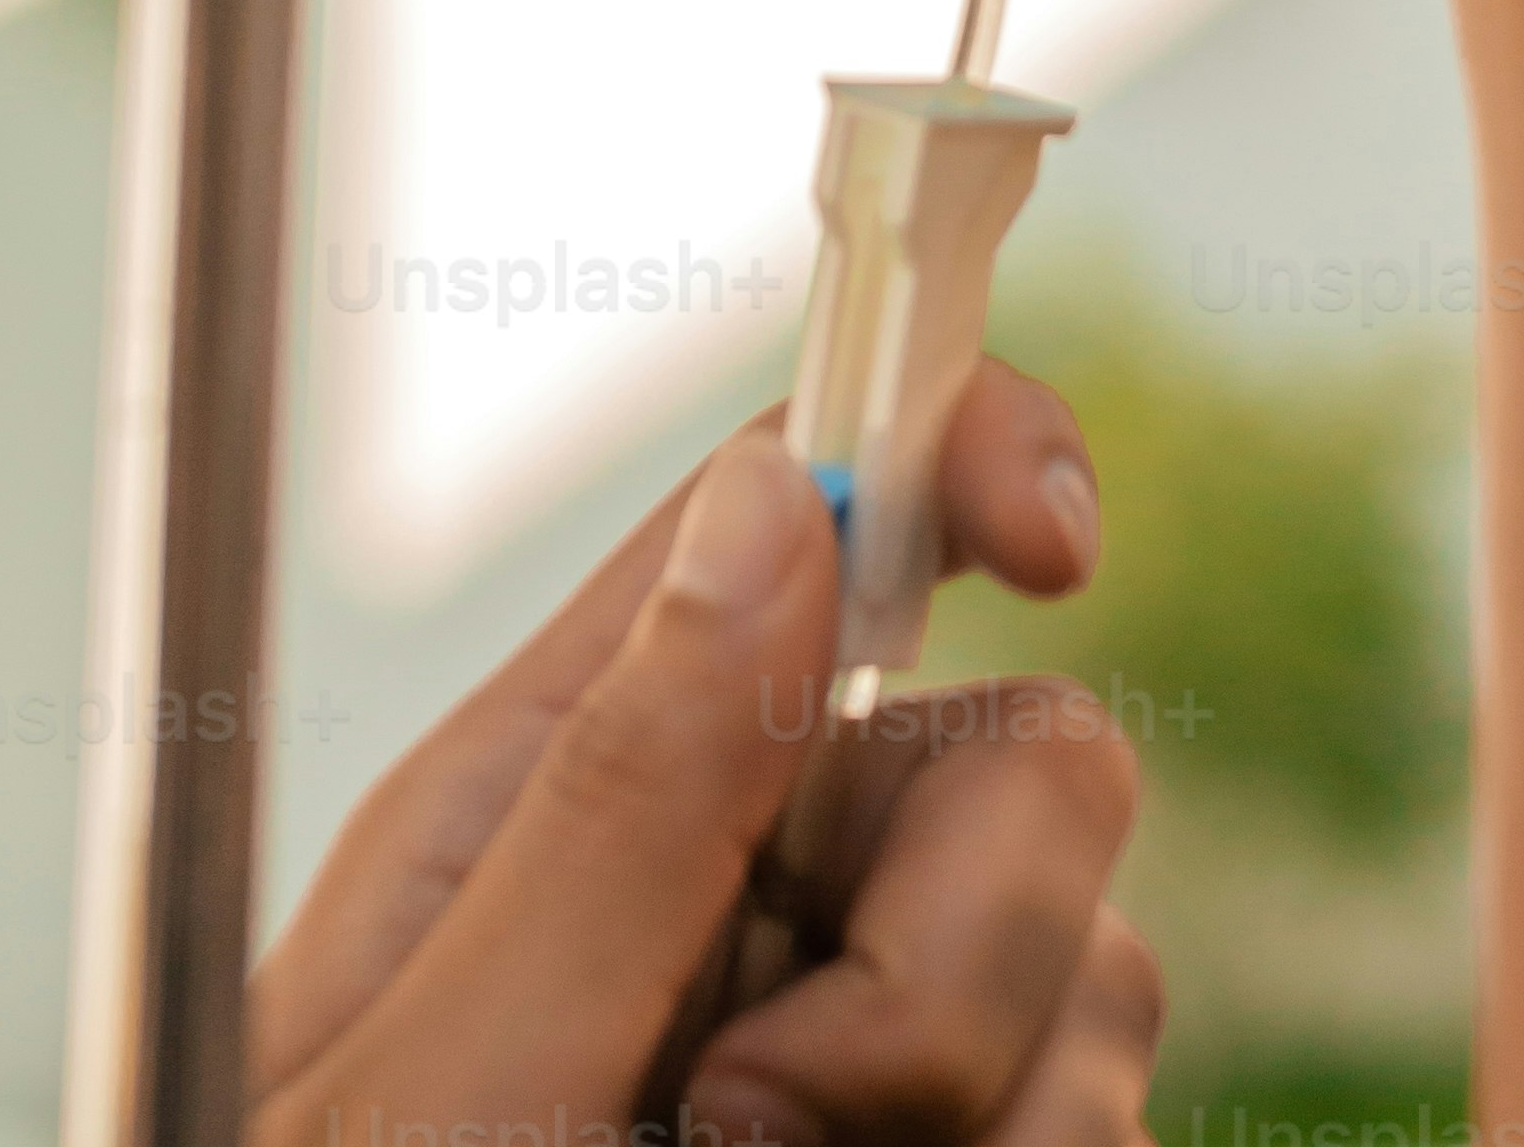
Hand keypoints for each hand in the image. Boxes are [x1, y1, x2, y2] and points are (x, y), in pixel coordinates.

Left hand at [247, 361, 1155, 1146]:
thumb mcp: (429, 1095)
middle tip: (746, 1136)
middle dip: (952, 960)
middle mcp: (733, 902)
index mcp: (569, 796)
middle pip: (1023, 763)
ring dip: (967, 1125)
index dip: (962, 446)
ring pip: (1094, 991)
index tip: (1053, 535)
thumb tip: (772, 499)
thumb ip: (612, 811)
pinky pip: (1094, 1138)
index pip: (808, 505)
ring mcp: (846, 1073)